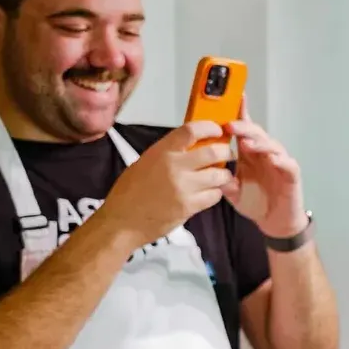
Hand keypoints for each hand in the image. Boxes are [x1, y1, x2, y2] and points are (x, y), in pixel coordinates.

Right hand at [96, 120, 233, 250]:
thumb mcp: (144, 162)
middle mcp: (174, 166)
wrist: (122, 221)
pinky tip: (210, 192)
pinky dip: (216, 193)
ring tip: (220, 176)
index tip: (217, 130)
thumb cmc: (129, 193)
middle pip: (213, 152)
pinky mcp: (189, 207)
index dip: (209, 128)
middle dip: (225, 152)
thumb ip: (167, 153)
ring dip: (224, 175)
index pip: (191, 130)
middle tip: (227, 154)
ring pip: (219, 175)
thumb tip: (190, 146)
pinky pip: (214, 196)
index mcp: (161, 152)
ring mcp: (183, 187)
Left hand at [223, 98, 307, 238]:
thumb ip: (223, 180)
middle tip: (229, 126)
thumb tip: (209, 170)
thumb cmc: (257, 203)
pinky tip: (272, 159)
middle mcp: (265, 154)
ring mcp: (280, 163)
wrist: (276, 223)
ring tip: (246, 143)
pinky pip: (287, 164)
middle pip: (256, 134)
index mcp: (250, 154)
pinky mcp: (291, 175)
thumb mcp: (233, 192)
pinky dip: (280, 160)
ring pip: (272, 145)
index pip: (244, 130)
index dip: (241, 113)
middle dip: (243, 127)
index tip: (233, 98)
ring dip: (259, 142)